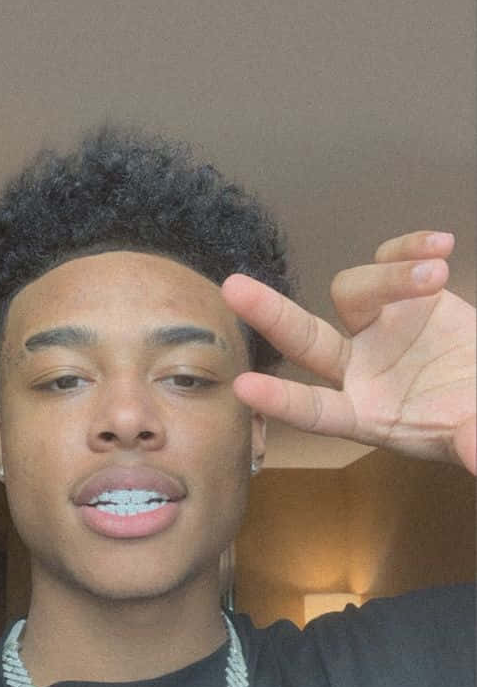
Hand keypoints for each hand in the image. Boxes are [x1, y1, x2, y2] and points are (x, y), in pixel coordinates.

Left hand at [221, 231, 475, 473]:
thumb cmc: (475, 417)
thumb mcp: (476, 433)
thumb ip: (475, 443)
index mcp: (367, 415)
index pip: (316, 410)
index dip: (283, 401)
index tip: (242, 388)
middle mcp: (359, 369)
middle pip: (305, 340)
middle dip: (270, 314)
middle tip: (233, 287)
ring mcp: (376, 329)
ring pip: (354, 292)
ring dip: (392, 278)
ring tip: (438, 275)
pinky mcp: (401, 296)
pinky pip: (388, 260)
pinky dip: (409, 248)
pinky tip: (443, 244)